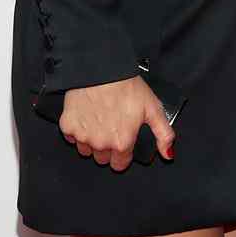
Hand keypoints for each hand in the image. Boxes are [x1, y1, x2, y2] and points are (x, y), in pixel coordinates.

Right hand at [59, 76, 174, 171]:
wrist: (102, 71)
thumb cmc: (128, 88)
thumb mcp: (154, 109)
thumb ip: (163, 134)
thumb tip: (168, 154)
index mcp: (121, 143)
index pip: (120, 165)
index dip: (124, 154)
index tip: (124, 142)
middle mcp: (100, 144)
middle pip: (103, 158)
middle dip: (108, 148)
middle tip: (114, 127)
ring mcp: (82, 136)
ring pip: (87, 150)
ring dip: (93, 141)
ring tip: (101, 121)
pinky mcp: (67, 127)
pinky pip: (72, 137)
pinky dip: (79, 130)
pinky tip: (88, 116)